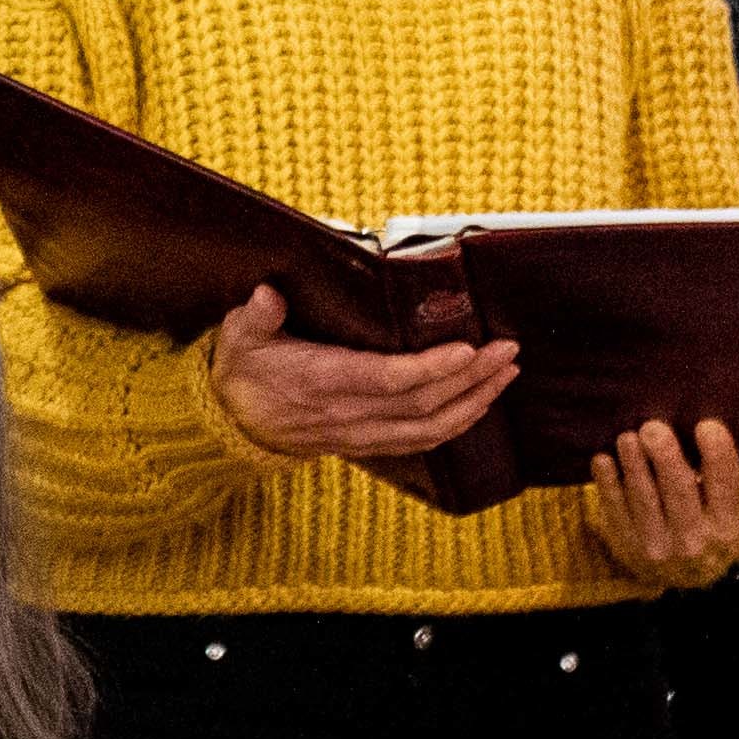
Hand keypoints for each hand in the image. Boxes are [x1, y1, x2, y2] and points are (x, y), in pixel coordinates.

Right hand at [206, 282, 525, 462]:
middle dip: (472, 378)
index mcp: (321, 381)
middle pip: (423, 403)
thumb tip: (268, 295)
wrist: (231, 425)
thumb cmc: (242, 371)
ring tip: (507, 374)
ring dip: (475, 402)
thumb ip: (255, 316)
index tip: (468, 349)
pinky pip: (422, 442)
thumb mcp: (239, 337)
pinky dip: (457, 425)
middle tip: (507, 351)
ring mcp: (361, 433)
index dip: (430, 369)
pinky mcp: (368, 443)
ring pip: (430, 427)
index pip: (386, 380)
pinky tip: (481, 405)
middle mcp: (348, 413)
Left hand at [588, 417, 738, 586]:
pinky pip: (616, 511)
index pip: (726, 486)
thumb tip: (699, 419)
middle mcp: (696, 540)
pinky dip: (608, 485)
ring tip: (627, 438)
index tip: (706, 426)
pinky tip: (603, 460)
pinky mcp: (628, 544)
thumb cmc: (705, 514)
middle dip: (666, 458)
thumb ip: (716, 470)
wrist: (682, 566)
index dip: (718, 456)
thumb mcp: (722, 502)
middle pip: (680, 493)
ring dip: (634, 467)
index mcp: (728, 525)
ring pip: (645, 501)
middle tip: (653, 428)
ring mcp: (660, 546)